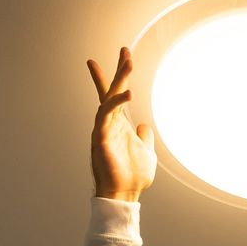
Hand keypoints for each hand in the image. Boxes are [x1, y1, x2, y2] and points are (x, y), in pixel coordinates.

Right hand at [87, 48, 156, 201]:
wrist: (125, 195)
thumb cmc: (132, 176)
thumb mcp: (145, 151)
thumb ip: (144, 137)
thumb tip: (144, 126)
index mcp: (119, 124)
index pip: (116, 95)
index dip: (119, 75)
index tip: (124, 55)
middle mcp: (109, 123)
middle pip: (112, 91)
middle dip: (118, 70)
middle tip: (125, 50)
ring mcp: (104, 130)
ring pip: (108, 99)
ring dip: (118, 80)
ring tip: (128, 63)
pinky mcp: (101, 139)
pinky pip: (106, 116)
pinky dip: (116, 104)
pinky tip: (128, 94)